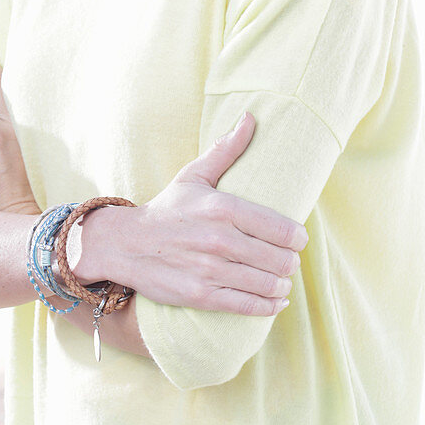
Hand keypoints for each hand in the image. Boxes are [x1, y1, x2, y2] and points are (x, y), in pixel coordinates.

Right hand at [75, 112, 307, 316]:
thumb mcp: (195, 175)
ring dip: (282, 285)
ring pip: (266, 284)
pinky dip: (268, 306)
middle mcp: (219, 239)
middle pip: (279, 259)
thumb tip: (252, 118)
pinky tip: (275, 301)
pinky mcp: (201, 296)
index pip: (280, 227)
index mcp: (223, 207)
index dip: (297, 237)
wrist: (126, 244)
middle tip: (289, 261)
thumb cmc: (168, 208)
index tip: (298, 239)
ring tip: (282, 280)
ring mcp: (210, 270)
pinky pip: (247, 306)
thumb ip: (227, 149)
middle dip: (290, 262)